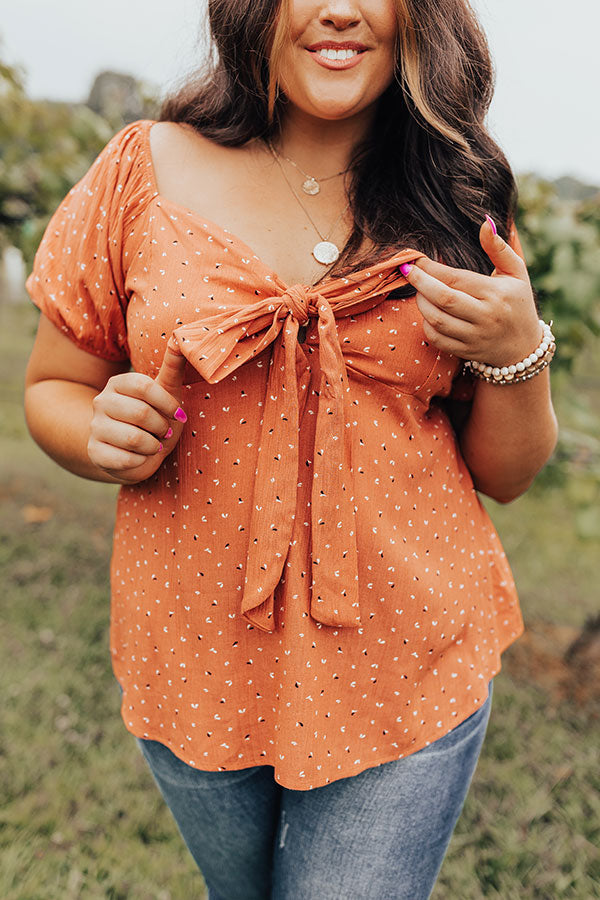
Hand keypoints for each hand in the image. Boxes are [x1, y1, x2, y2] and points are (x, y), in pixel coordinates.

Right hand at [88, 345, 186, 483]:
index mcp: (118, 384)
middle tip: (165, 432)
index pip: (144, 387)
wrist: (139, 453)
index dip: (167, 403)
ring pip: (133, 438)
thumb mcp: (168, 392)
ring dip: (153, 446)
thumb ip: (173, 366)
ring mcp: (95, 427)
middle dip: (162, 427)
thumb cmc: (156, 419)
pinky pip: (125, 459)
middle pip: (140, 413)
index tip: (178, 415)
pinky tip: (140, 457)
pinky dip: (141, 462)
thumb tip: (180, 338)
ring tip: (153, 444)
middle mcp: (101, 402)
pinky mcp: (94, 452)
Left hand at [401, 218, 541, 366]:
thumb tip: (484, 222)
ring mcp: (475, 336)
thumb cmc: (518, 302)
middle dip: (420, 283)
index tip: (417, 260)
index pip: (456, 279)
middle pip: (443, 299)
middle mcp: (486, 316)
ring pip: (437, 320)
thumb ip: (498, 247)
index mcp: (496, 293)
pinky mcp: (466, 351)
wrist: (524, 346)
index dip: (432, 269)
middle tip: (407, 271)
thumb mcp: (516, 271)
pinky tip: (427, 313)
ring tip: (419, 291)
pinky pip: (438, 339)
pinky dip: (426, 325)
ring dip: (421, 304)